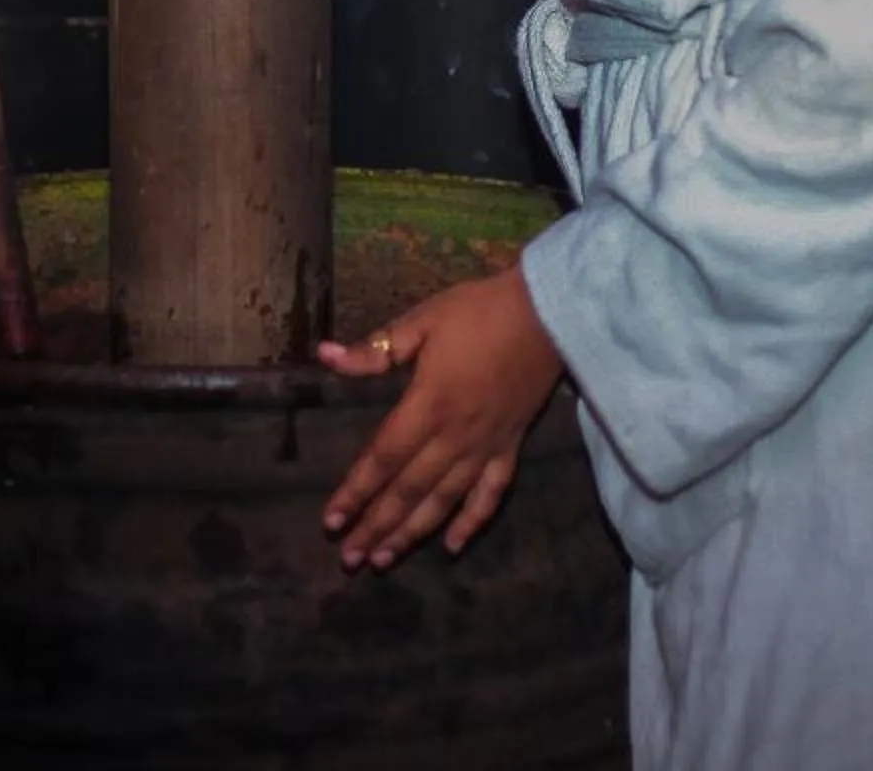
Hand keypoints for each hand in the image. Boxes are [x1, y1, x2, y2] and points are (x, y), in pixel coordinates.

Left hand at [316, 269, 564, 569]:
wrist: (548, 313)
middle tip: (349, 559)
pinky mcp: (510, 447)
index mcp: (428, 405)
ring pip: (444, 501)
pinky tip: (452, 546)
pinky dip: (472, 523)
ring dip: (413, 533)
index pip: (383, 458)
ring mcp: (485, 447)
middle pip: (409, 490)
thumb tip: (325, 357)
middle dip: (376, 527)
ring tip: (385, 560)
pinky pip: (490, 494)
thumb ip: (376, 349)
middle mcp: (454, 436)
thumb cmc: (480, 312)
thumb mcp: (423, 320)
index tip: (331, 522)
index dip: (355, 492)